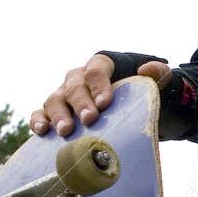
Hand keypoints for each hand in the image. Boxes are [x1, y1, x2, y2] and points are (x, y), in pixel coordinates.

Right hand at [30, 57, 170, 135]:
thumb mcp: (158, 83)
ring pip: (55, 99)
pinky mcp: (54, 112)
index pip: (97, 70)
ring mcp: (63, 95)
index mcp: (101, 66)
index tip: (105, 103)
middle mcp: (78, 78)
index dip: (99, 85)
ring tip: (66, 131)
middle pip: (74, 86)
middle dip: (81, 102)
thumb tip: (146, 70)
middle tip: (89, 119)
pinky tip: (42, 131)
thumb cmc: (141, 95)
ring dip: (59, 115)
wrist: (129, 111)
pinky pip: (41, 113)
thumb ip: (159, 74)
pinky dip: (38, 120)